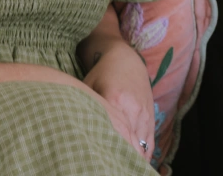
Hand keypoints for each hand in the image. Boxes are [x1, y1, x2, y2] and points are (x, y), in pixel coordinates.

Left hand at [82, 42, 153, 160]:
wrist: (126, 58)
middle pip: (128, 144)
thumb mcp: (88, 85)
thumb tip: (71, 126)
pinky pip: (149, 145)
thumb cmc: (102, 72)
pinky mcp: (151, 119)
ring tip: (118, 168)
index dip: (106, 150)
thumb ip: (84, 105)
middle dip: (119, 158)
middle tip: (107, 167)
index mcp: (115, 100)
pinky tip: (132, 163)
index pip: (113, 133)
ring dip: (131, 159)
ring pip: (141, 148)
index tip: (98, 160)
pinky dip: (142, 156)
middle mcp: (133, 110)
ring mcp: (144, 116)